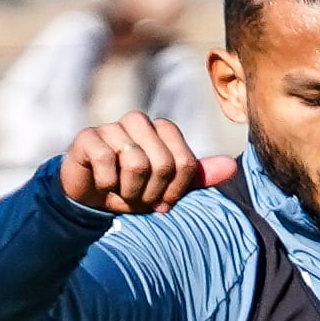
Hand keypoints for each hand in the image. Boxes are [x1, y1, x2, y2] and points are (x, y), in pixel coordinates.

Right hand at [56, 112, 235, 216]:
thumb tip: (232, 167)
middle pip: (163, 163)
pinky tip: (100, 182)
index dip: (174, 191)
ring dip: (128, 190)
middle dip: (150, 192)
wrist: (91, 198)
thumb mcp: (168, 189)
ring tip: (118, 189)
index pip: (185, 163)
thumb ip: (198, 177)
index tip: (160, 199)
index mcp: (163, 130)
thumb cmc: (132, 190)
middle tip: (136, 196)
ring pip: (136, 163)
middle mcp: (139, 121)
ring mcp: (112, 127)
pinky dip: (106, 183)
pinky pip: (107, 163)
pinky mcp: (87, 137)